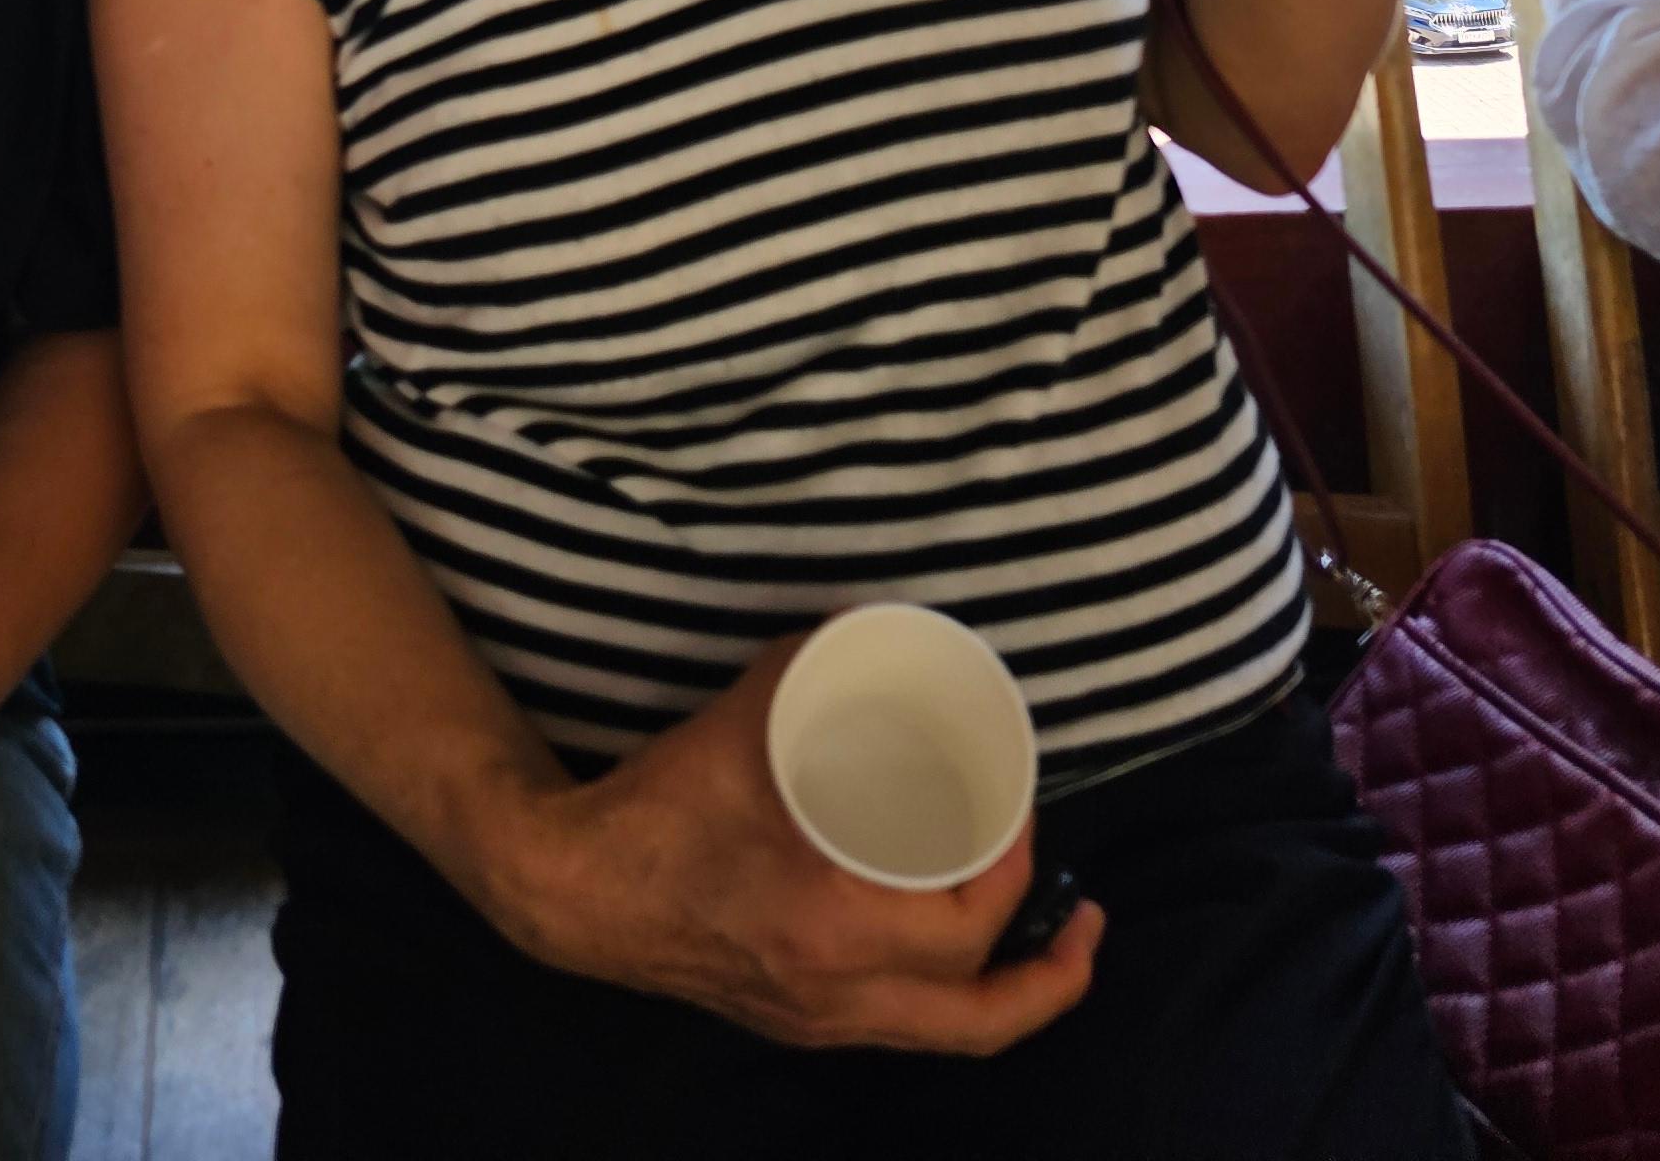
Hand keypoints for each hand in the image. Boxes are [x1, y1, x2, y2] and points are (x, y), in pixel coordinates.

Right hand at [479, 639, 1101, 1052]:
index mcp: (834, 931)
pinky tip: (954, 959)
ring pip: (949, 1037)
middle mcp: (838, 998)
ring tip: (1050, 952)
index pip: (968, 925)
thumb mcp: (743, 725)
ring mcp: (817, 1024)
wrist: (575, 889)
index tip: (1023, 810)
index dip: (1017, 872)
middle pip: (981, 1015)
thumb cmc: (661, 807)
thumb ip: (812, 670)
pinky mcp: (795, 1024)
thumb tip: (871, 622)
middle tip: (1085, 910)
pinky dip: (951, 1004)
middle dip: (1052, 971)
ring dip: (1012, 999)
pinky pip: (905, 1034)